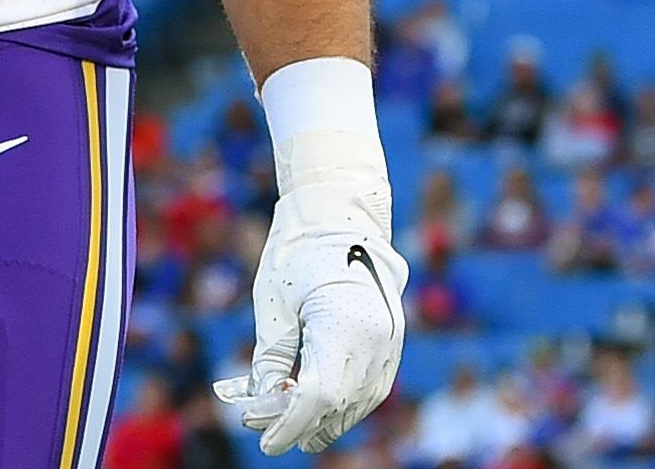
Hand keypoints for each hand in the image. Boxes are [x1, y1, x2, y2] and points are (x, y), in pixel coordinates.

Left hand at [214, 180, 406, 454]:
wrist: (341, 213)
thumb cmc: (298, 251)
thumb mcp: (273, 303)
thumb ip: (271, 358)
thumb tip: (264, 402)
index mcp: (343, 325)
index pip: (317, 397)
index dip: (290, 424)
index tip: (267, 441)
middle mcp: (375, 339)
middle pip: (338, 404)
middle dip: (300, 422)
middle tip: (262, 425)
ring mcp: (390, 341)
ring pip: (358, 402)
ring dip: (324, 418)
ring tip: (288, 421)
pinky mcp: (393, 340)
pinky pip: (371, 387)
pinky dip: (344, 402)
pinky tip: (319, 407)